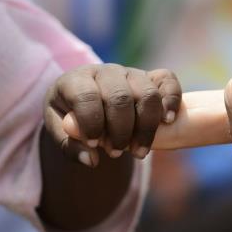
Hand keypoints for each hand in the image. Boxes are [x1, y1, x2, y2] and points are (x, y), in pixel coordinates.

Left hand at [45, 64, 182, 165]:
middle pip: (121, 98)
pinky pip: (168, 81)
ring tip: (139, 152)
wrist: (88, 103)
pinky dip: (171, 100)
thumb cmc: (73, 118)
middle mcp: (106, 72)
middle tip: (115, 153)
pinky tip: (168, 122)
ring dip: (146, 127)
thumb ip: (70, 146)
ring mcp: (132, 73)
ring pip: (147, 94)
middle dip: (120, 131)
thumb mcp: (60, 132)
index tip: (93, 144)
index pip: (87, 96)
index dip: (92, 123)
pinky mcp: (152, 77)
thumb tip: (92, 159)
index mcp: (77, 80)